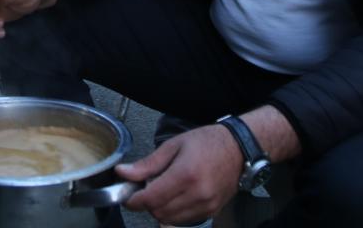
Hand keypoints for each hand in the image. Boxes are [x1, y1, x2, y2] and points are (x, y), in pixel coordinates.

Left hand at [117, 124, 242, 224]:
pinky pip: (184, 220)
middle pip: (158, 212)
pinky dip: (174, 213)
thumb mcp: (173, 145)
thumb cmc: (207, 142)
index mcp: (185, 174)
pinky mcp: (212, 211)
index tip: (128, 194)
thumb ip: (147, 163)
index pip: (151, 199)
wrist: (239, 149)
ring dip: (159, 209)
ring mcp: (206, 205)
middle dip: (146, 203)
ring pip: (170, 219)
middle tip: (145, 188)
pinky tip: (176, 196)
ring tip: (162, 191)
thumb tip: (123, 172)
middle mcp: (197, 194)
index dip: (134, 200)